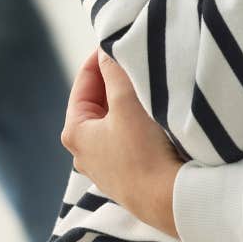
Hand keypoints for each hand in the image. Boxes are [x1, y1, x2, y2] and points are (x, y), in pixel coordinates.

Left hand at [61, 51, 184, 237]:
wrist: (168, 200)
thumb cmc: (143, 152)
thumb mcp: (126, 102)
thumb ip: (114, 71)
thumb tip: (106, 48)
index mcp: (74, 132)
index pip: (84, 80)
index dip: (101, 57)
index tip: (121, 41)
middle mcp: (83, 152)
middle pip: (99, 100)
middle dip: (117, 80)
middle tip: (139, 61)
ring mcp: (105, 166)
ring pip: (115, 120)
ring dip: (129, 102)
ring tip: (150, 86)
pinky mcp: (126, 176)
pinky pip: (128, 139)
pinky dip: (138, 123)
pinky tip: (156, 118)